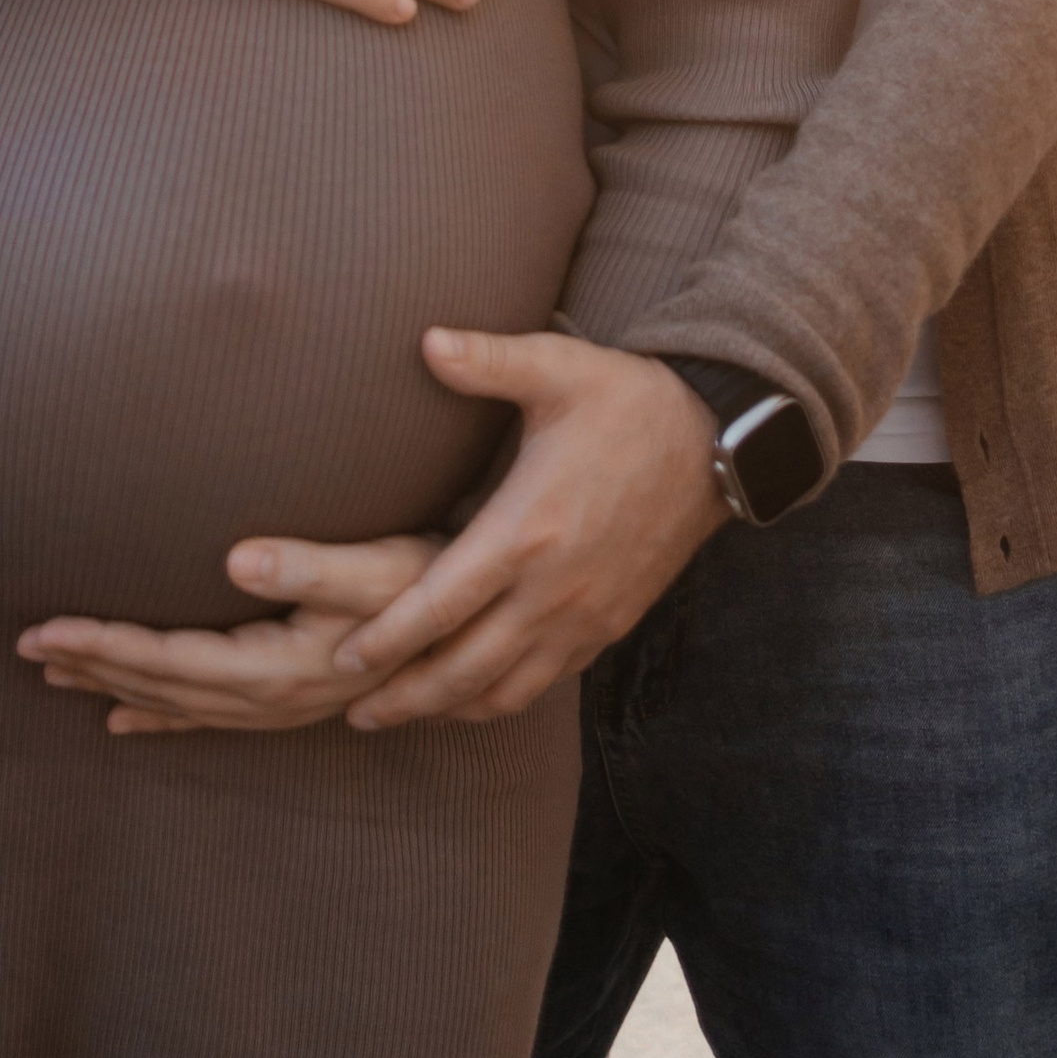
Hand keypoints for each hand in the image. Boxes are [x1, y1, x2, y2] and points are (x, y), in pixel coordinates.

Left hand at [18, 534, 437, 734]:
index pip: (172, 661)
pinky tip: (127, 717)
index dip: (105, 644)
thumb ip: (310, 567)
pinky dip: (162, 715)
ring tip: (58, 674)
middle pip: (163, 687)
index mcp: (284, 668)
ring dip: (116, 686)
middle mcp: (278, 698)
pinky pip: (211, 717)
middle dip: (93, 664)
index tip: (43, 628)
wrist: (492, 617)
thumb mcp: (382, 566)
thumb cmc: (436, 577)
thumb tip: (237, 558)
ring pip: (180, 705)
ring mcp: (287, 704)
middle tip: (25, 646)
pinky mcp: (297, 696)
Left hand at [303, 329, 723, 725]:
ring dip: (448, 710)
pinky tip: (474, 698)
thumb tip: (425, 341)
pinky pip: (546, 683)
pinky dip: (500, 700)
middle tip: (353, 713)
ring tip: (402, 716)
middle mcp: (552, 589)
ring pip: (505, 690)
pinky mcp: (609, 625)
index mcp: (526, 530)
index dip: (387, 640)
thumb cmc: (629, 400)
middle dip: (404, 697)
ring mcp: (584, 616)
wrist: (716, 441)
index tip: (341, 659)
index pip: (440, 604)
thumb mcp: (558, 369)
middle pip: (463, 668)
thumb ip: (488, 360)